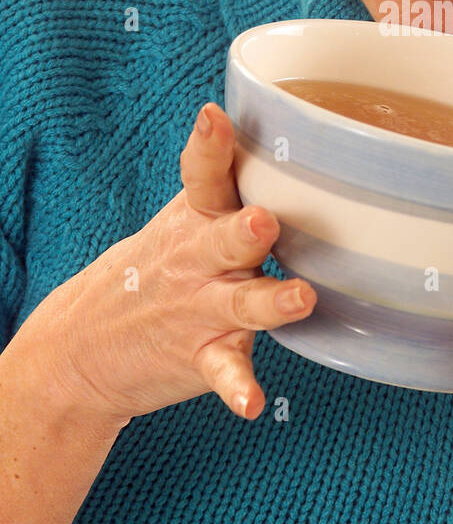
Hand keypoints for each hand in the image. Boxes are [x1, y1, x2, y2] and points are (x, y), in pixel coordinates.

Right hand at [23, 103, 315, 425]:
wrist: (81, 348)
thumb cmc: (155, 271)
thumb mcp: (180, 221)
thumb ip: (227, 185)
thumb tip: (290, 128)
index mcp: (196, 219)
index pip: (203, 176)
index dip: (210, 147)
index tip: (214, 118)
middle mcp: (201, 259)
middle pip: (228, 237)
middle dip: (247, 228)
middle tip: (264, 219)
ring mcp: (201, 309)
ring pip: (241, 302)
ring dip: (270, 300)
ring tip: (299, 298)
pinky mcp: (203, 355)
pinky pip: (225, 371)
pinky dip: (238, 388)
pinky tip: (252, 405)